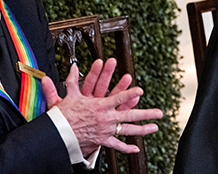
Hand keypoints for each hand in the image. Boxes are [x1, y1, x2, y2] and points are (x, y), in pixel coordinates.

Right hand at [42, 59, 162, 157]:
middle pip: (130, 116)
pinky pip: (116, 145)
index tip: (140, 90)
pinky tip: (136, 148)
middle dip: (146, 114)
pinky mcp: (102, 141)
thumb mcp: (68, 97)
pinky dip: (127, 148)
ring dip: (143, 129)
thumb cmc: (64, 116)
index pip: (118, 98)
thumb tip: (73, 68)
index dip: (130, 93)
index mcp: (100, 106)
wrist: (59, 136)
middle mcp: (106, 119)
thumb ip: (72, 81)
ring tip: (155, 127)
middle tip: (159, 113)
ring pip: (128, 130)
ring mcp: (106, 131)